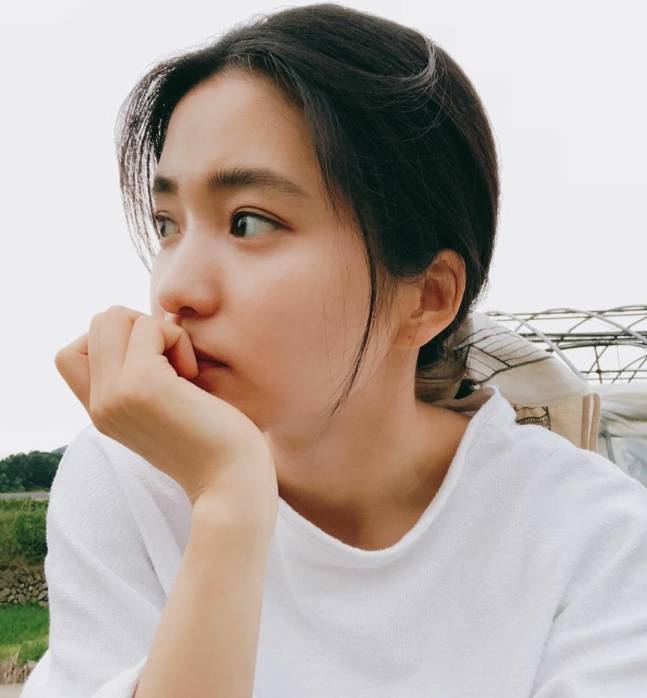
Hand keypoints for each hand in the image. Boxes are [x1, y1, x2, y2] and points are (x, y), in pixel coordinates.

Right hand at [54, 305, 277, 522]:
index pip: (71, 354)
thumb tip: (145, 327)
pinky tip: (194, 376)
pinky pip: (150, 327)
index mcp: (102, 411)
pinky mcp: (142, 385)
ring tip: (182, 370)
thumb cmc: (215, 443)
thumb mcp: (165, 410)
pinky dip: (178, 339)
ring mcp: (116, 395)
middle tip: (173, 365)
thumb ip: (140, 380)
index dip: (115, 342)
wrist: (232, 483)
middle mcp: (100, 404)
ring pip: (114, 317)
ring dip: (157, 331)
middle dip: (142, 328)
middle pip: (98, 324)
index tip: (155, 366)